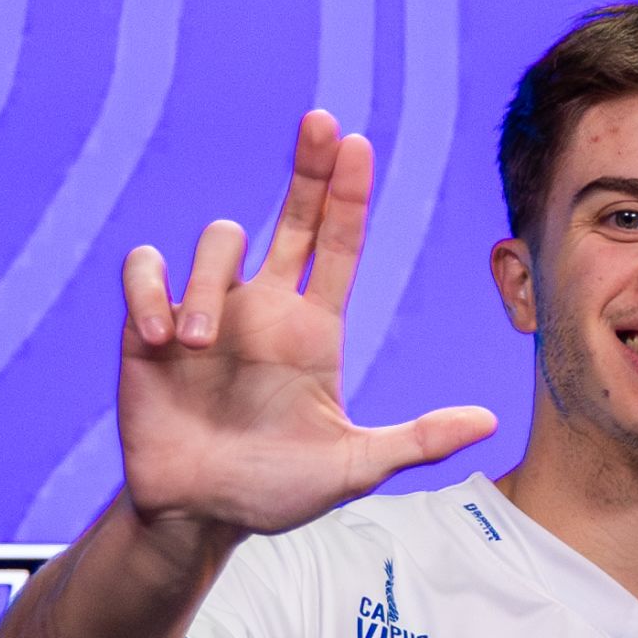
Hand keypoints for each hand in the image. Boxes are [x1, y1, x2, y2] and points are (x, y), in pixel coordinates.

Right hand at [115, 109, 496, 546]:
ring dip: (206, 283)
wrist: (199, 516)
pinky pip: (146, 268)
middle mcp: (263, 308)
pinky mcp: (148, 327)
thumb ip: (417, 441)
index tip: (358, 144)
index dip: (346, 195)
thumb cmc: (276, 491)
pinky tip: (160, 338)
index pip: (336, 246)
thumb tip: (491, 423)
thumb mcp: (354, 470)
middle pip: (290, 214)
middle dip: (307, 167)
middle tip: (322, 120)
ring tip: (196, 345)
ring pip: (216, 241)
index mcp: (311, 331)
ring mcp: (206, 313)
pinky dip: (152, 290)